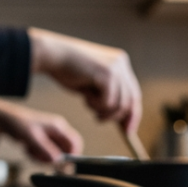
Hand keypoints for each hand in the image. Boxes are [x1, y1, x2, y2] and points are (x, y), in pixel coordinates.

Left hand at [0, 97, 83, 162]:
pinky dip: (37, 155)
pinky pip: (46, 154)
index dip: (73, 155)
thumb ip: (46, 150)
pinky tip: (28, 149)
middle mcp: (57, 131)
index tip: (63, 166)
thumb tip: (58, 161)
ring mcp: (51, 136)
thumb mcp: (32, 138)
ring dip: (43, 157)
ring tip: (30, 150)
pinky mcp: (44, 141)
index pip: (75, 142)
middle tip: (40, 157)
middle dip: (53, 158)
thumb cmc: (19, 124)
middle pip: (65, 151)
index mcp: (58, 126)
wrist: (5, 120)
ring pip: (55, 154)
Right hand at [27, 28, 142, 133]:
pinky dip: (95, 105)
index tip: (127, 131)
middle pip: (131, 100)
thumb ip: (108, 95)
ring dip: (102, 110)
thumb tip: (122, 118)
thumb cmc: (68, 71)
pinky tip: (84, 96)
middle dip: (118, 117)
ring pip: (120, 104)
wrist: (53, 55)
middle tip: (100, 120)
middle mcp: (121, 64)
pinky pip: (108, 102)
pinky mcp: (107, 74)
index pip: (133, 93)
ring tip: (87, 103)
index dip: (132, 113)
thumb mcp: (92, 84)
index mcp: (120, 63)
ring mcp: (116, 69)